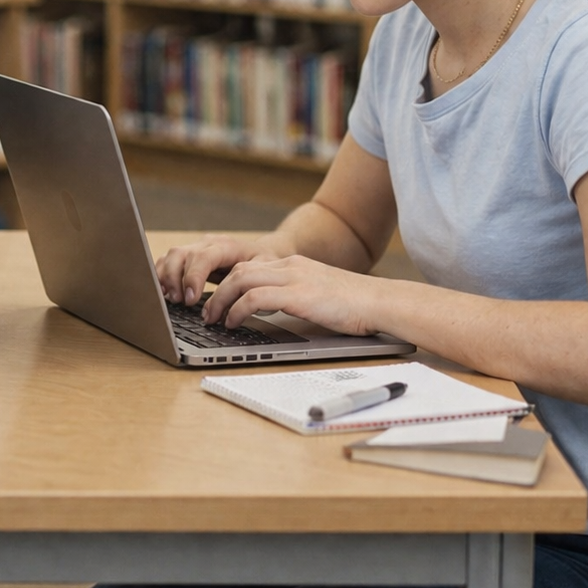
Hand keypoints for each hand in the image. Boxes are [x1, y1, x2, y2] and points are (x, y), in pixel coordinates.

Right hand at [156, 232, 292, 306]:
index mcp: (225, 246)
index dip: (193, 278)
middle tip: (180, 302)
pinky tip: (164, 291)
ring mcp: (195, 248)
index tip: (191, 299)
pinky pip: (167, 261)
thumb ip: (244, 285)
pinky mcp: (188, 256)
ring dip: (166, 278)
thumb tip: (228, 306)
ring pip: (170, 256)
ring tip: (172, 298)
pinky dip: (162, 275)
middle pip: (180, 254)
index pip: (202, 258)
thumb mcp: (262, 272)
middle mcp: (206, 244)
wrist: (261, 253)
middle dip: (175, 280)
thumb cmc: (263, 264)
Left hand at [201, 254, 382, 336]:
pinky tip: (234, 322)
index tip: (215, 300)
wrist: (381, 302)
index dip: (227, 282)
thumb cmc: (355, 306)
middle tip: (206, 312)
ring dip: (221, 300)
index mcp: (294, 264)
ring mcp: (294, 278)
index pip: (250, 266)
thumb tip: (269, 313)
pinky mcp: (298, 294)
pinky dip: (238, 309)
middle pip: (239, 270)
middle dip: (217, 291)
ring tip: (213, 319)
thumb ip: (294, 296)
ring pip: (241, 280)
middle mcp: (290, 266)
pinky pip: (255, 297)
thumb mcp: (318, 294)